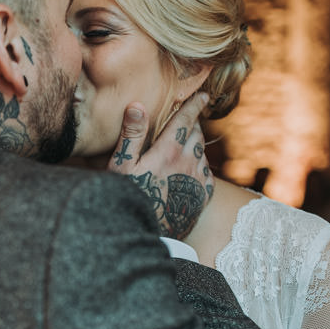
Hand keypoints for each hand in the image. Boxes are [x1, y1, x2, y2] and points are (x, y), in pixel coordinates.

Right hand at [107, 93, 213, 239]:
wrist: (151, 233)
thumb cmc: (131, 198)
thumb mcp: (122, 166)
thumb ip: (131, 135)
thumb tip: (137, 105)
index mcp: (169, 150)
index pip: (185, 120)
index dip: (193, 105)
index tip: (202, 95)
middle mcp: (188, 161)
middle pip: (197, 133)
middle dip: (193, 123)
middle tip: (189, 119)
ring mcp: (198, 179)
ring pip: (203, 152)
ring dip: (197, 143)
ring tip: (188, 142)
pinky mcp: (203, 195)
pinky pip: (207, 172)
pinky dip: (201, 164)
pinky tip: (193, 168)